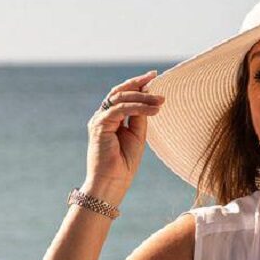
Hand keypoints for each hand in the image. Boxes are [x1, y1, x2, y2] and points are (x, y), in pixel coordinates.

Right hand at [84, 70, 164, 204]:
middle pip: (119, 92)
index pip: (122, 95)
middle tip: (154, 76)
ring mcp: (99, 120)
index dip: (137, 84)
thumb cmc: (124, 164)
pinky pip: (120, 110)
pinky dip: (137, 108)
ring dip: (142, 97)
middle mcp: (102, 117)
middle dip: (138, 83)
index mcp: (110, 119)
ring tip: (160, 100)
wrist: (112, 183)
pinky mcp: (99, 126)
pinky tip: (153, 110)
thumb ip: (139, 117)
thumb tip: (148, 99)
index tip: (153, 76)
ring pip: (120, 98)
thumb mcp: (137, 136)